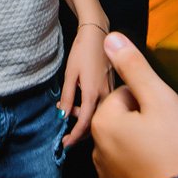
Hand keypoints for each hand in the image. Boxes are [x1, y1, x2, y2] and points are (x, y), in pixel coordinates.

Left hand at [59, 23, 111, 147]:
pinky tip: (82, 104)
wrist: (99, 33)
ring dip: (85, 118)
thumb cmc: (83, 50)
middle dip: (79, 130)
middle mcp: (106, 96)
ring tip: (69, 109)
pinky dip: (93, 111)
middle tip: (65, 128)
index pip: (84, 123)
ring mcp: (112, 92)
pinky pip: (105, 107)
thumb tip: (62, 115)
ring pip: (100, 115)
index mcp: (93, 93)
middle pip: (95, 123)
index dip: (74, 136)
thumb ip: (68, 96)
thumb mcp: (70, 73)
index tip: (65, 144)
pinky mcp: (114, 88)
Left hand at [91, 33, 177, 177]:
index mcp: (104, 122)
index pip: (128, 94)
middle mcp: (97, 149)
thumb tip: (109, 38)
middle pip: (129, 120)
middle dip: (157, 119)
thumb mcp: (159, 99)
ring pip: (132, 145)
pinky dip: (150, 168)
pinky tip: (170, 173)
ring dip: (154, 142)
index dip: (157, 97)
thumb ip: (133, 66)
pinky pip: (133, 171)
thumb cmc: (176, 153)